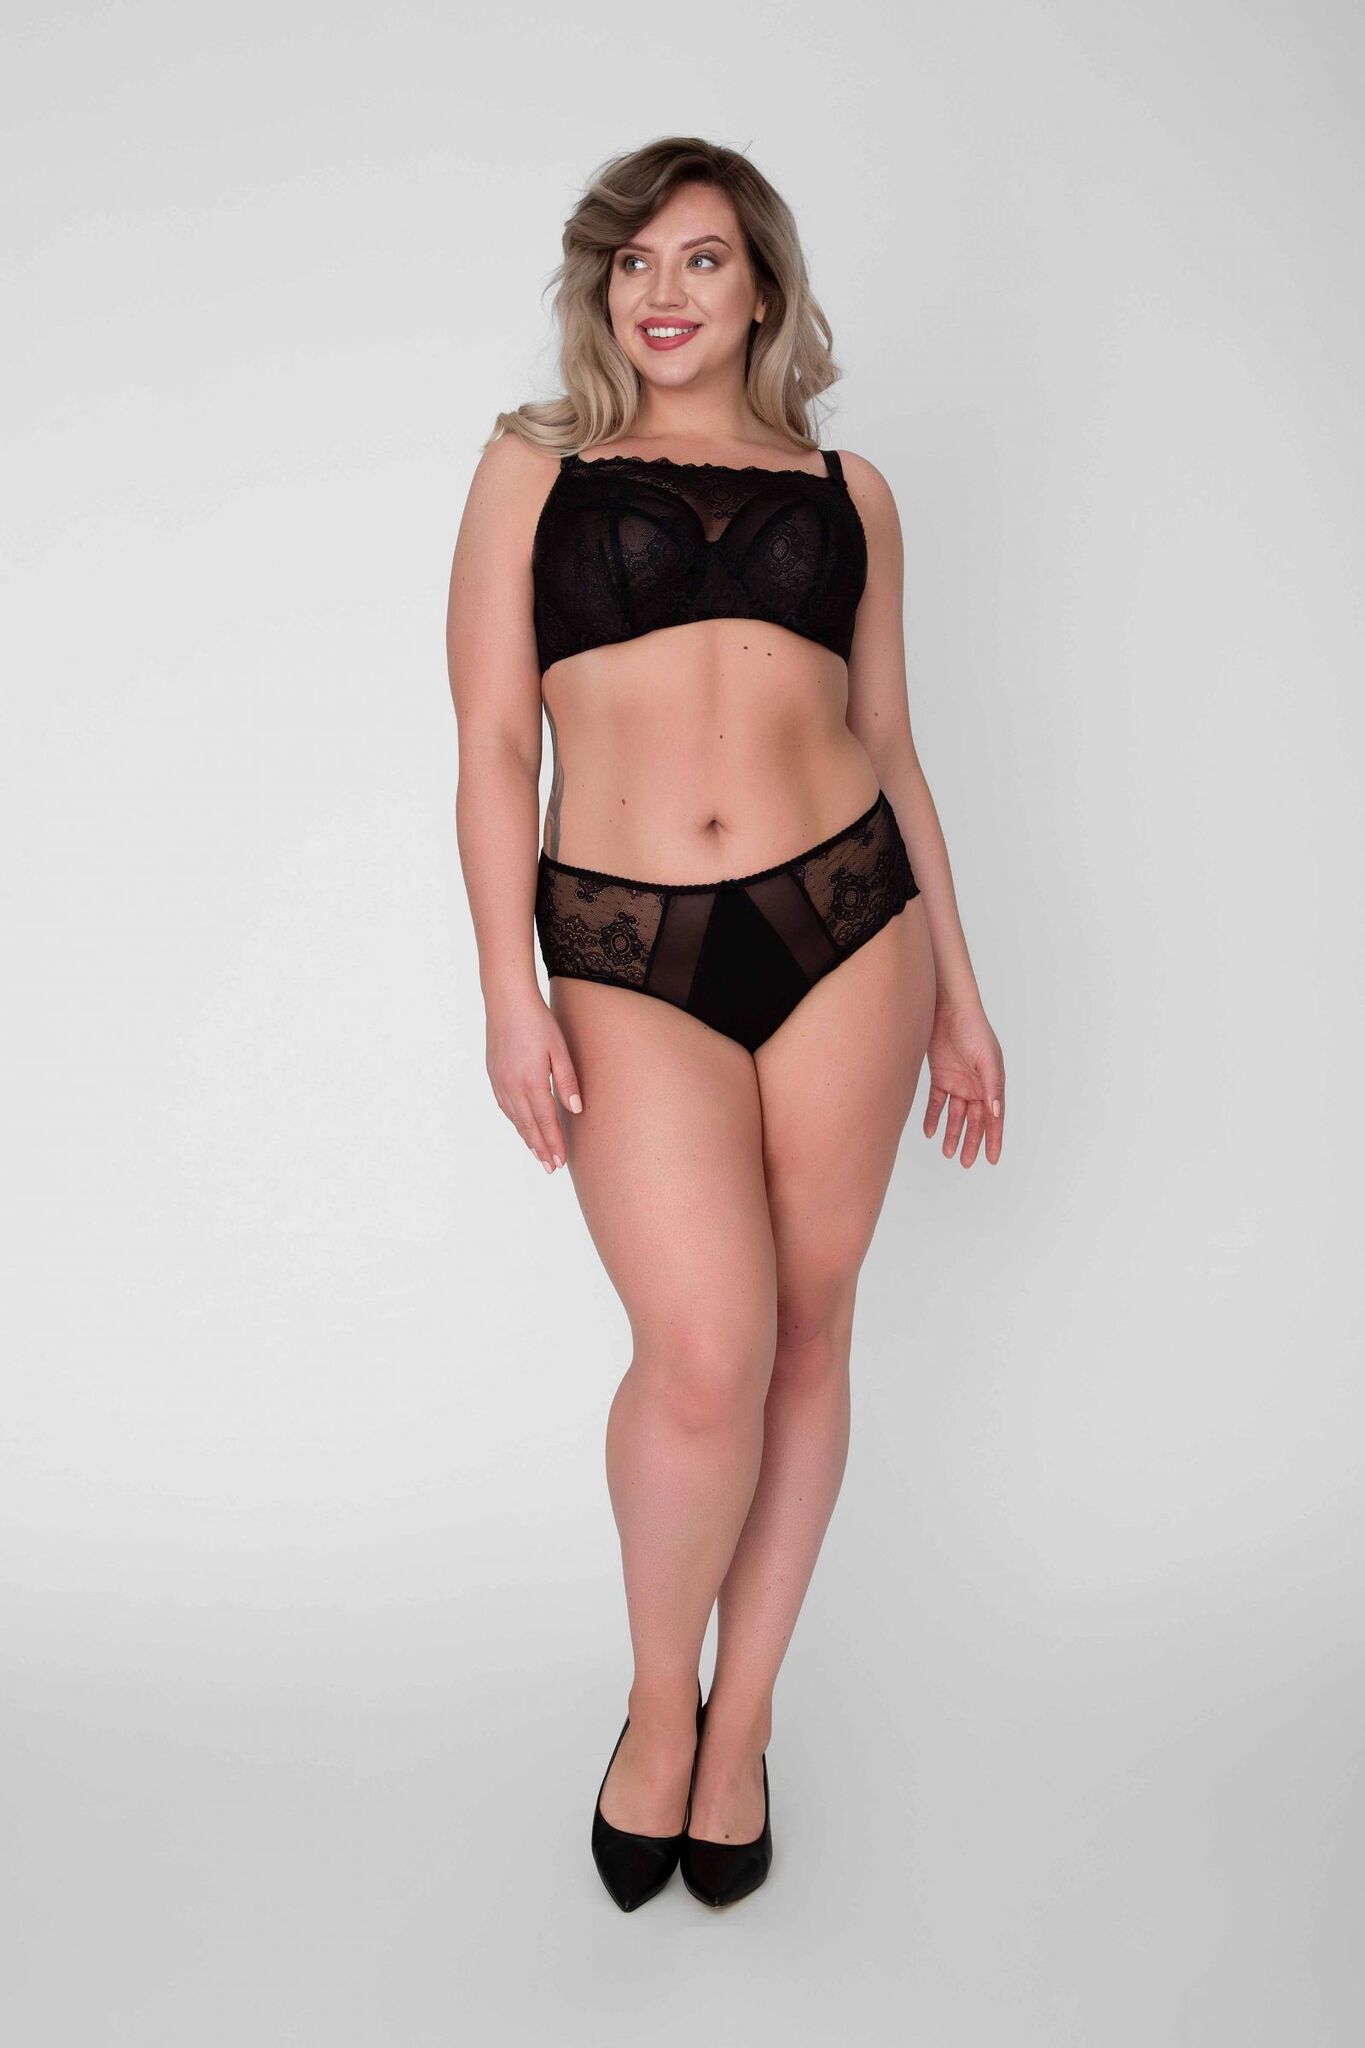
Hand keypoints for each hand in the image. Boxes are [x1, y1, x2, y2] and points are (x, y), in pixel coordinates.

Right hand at [485, 987, 582, 1173]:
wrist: (507, 1002)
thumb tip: (575, 1109)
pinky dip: (515, 1122)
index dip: (554, 1143)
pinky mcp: (494, 1076)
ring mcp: (500, 1083)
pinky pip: (505, 1107)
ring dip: (527, 1138)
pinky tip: (522, 1127)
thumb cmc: (537, 1022)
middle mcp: (512, 1087)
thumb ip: (567, 1080)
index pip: (546, 1121)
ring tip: (538, 1154)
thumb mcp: (559, 1049)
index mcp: (531, 1082)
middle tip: (550, 1168)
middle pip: (529, 1126)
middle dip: (541, 1149)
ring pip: (516, 1119)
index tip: (560, 1161)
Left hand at [923, 993, 1004, 1165]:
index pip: (994, 1117)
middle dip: (972, 1142)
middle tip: (967, 1162)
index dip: (994, 1138)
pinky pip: (936, 1102)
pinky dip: (933, 1117)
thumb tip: (996, 1113)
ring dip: (952, 1133)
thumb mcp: (987, 1060)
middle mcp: (976, 1086)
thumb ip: (992, 1087)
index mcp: (992, 1083)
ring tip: (948, 1153)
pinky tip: (929, 1131)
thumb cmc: (974, 1029)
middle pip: (974, 1121)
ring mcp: (958, 1082)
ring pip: (955, 1115)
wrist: (948, 1008)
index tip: (993, 1158)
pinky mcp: (940, 1076)